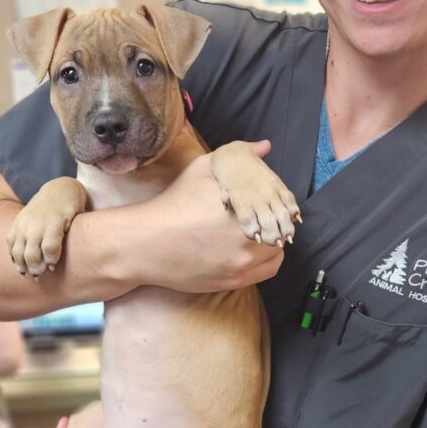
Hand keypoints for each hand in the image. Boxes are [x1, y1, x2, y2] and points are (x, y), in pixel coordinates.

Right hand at [127, 141, 286, 292]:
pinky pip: (267, 271)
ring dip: (272, 242)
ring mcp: (242, 263)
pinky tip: (253, 251)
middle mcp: (247, 237)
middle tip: (265, 217)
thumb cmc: (174, 203)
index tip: (267, 201)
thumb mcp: (203, 170)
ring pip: (276, 252)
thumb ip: (239, 156)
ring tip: (259, 233)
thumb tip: (264, 147)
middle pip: (279, 229)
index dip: (276, 201)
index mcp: (243, 207)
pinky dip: (266, 260)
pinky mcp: (235, 280)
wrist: (147, 243)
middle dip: (274, 221)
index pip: (278, 204)